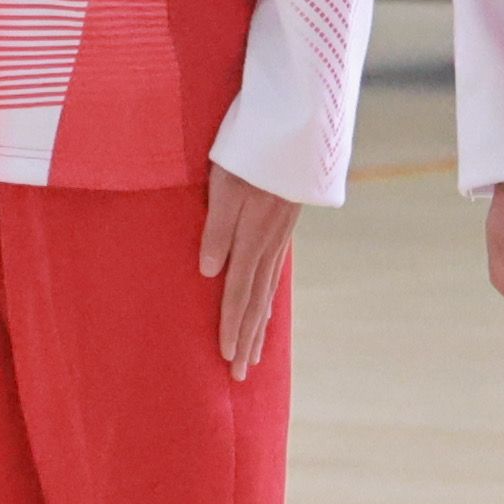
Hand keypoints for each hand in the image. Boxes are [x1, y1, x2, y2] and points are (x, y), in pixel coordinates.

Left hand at [199, 170, 301, 377]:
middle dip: (247, 340)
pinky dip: (268, 300)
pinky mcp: (283, 228)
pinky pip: (274, 276)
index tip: (227, 359)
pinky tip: (265, 309)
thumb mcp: (225, 185)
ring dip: (259, 326)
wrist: (294, 129)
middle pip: (255, 302)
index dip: (232, 327)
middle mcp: (269, 245)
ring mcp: (279, 239)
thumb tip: (209, 273)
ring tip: (254, 355)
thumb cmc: (250, 151)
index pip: (239, 293)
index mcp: (252, 238)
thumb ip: (217, 228)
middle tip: (240, 374)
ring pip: (267, 292)